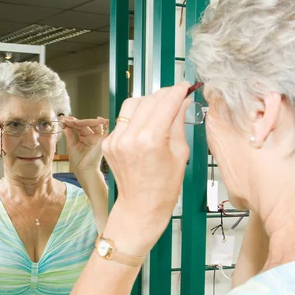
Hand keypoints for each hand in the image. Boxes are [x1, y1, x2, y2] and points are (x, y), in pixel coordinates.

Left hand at [62, 116, 108, 179]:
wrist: (84, 170)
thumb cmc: (78, 162)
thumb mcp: (71, 145)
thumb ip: (69, 134)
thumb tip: (65, 124)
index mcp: (85, 138)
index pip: (79, 127)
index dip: (71, 122)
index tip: (63, 120)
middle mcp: (92, 137)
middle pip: (85, 124)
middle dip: (75, 121)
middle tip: (66, 119)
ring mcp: (97, 137)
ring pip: (92, 123)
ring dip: (83, 121)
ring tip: (73, 121)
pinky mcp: (102, 139)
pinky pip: (101, 127)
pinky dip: (98, 122)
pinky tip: (93, 119)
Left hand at [102, 83, 191, 254]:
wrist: (140, 207)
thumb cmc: (164, 188)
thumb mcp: (180, 154)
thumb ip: (178, 123)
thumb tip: (182, 102)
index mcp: (151, 140)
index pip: (165, 103)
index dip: (177, 91)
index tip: (185, 86)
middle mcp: (130, 137)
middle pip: (149, 100)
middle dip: (164, 94)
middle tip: (176, 95)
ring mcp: (115, 139)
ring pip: (132, 105)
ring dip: (148, 102)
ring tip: (161, 108)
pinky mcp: (108, 143)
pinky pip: (123, 120)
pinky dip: (136, 117)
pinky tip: (146, 124)